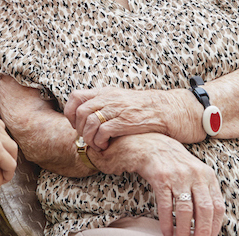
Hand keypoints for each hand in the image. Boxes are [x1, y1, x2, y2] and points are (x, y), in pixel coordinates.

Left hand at [64, 87, 201, 148]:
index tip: (74, 124)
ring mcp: (117, 109)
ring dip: (88, 137)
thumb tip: (87, 115)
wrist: (169, 110)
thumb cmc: (144, 109)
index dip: (69, 112)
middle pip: (79, 111)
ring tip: (95, 144)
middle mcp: (109, 98)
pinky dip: (99, 141)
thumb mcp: (121, 100)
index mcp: (106, 92)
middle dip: (77, 128)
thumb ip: (105, 104)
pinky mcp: (125, 121)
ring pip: (88, 122)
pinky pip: (102, 131)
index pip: (75, 96)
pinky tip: (105, 146)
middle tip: (85, 138)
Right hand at [89, 133, 223, 235]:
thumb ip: (203, 191)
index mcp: (207, 175)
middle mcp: (195, 174)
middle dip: (201, 232)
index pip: (218, 206)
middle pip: (204, 210)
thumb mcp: (194, 172)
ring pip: (185, 210)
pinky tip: (166, 231)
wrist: (149, 143)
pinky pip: (166, 204)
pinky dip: (167, 221)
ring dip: (183, 230)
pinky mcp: (160, 177)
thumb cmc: (173, 162)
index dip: (215, 226)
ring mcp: (178, 175)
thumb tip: (208, 221)